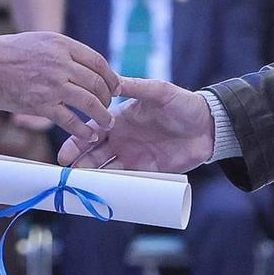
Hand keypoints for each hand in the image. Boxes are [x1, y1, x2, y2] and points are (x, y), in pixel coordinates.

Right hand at [0, 32, 117, 140]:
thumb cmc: (4, 53)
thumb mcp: (39, 41)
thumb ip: (61, 51)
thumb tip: (81, 64)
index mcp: (62, 44)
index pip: (98, 61)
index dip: (111, 77)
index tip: (115, 87)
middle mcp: (61, 63)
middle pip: (97, 83)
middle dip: (108, 97)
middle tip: (109, 106)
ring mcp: (53, 85)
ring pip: (90, 102)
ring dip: (102, 115)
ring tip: (106, 122)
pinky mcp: (42, 105)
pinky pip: (71, 120)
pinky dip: (83, 130)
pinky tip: (88, 134)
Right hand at [59, 77, 213, 174]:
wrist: (209, 127)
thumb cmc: (183, 104)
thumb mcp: (159, 91)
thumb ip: (136, 86)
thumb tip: (111, 81)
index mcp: (119, 120)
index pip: (91, 131)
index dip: (76, 142)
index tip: (64, 154)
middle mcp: (122, 140)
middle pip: (92, 154)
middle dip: (77, 164)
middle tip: (66, 176)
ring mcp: (133, 157)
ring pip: (105, 171)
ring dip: (92, 178)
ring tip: (80, 188)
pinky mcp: (147, 172)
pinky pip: (125, 183)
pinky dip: (113, 188)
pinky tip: (102, 194)